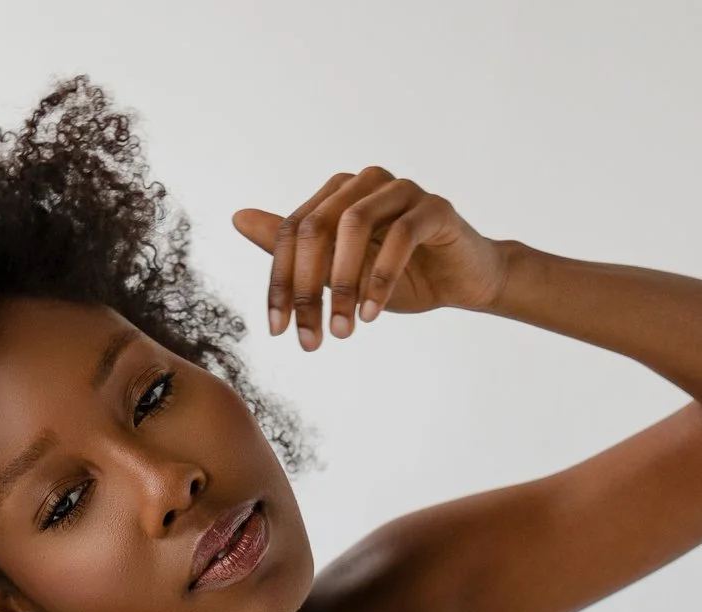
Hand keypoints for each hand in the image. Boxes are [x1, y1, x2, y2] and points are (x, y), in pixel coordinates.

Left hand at [231, 169, 507, 348]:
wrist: (463, 281)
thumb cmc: (400, 276)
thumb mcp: (339, 272)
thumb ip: (295, 248)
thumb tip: (238, 217)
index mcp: (338, 194)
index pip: (292, 231)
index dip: (279, 282)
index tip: (277, 331)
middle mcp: (366, 182)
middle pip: (315, 227)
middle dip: (306, 288)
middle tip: (309, 339)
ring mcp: (402, 189)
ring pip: (354, 225)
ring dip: (343, 285)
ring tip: (343, 331)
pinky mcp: (435, 207)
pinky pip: (401, 235)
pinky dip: (381, 278)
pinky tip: (371, 314)